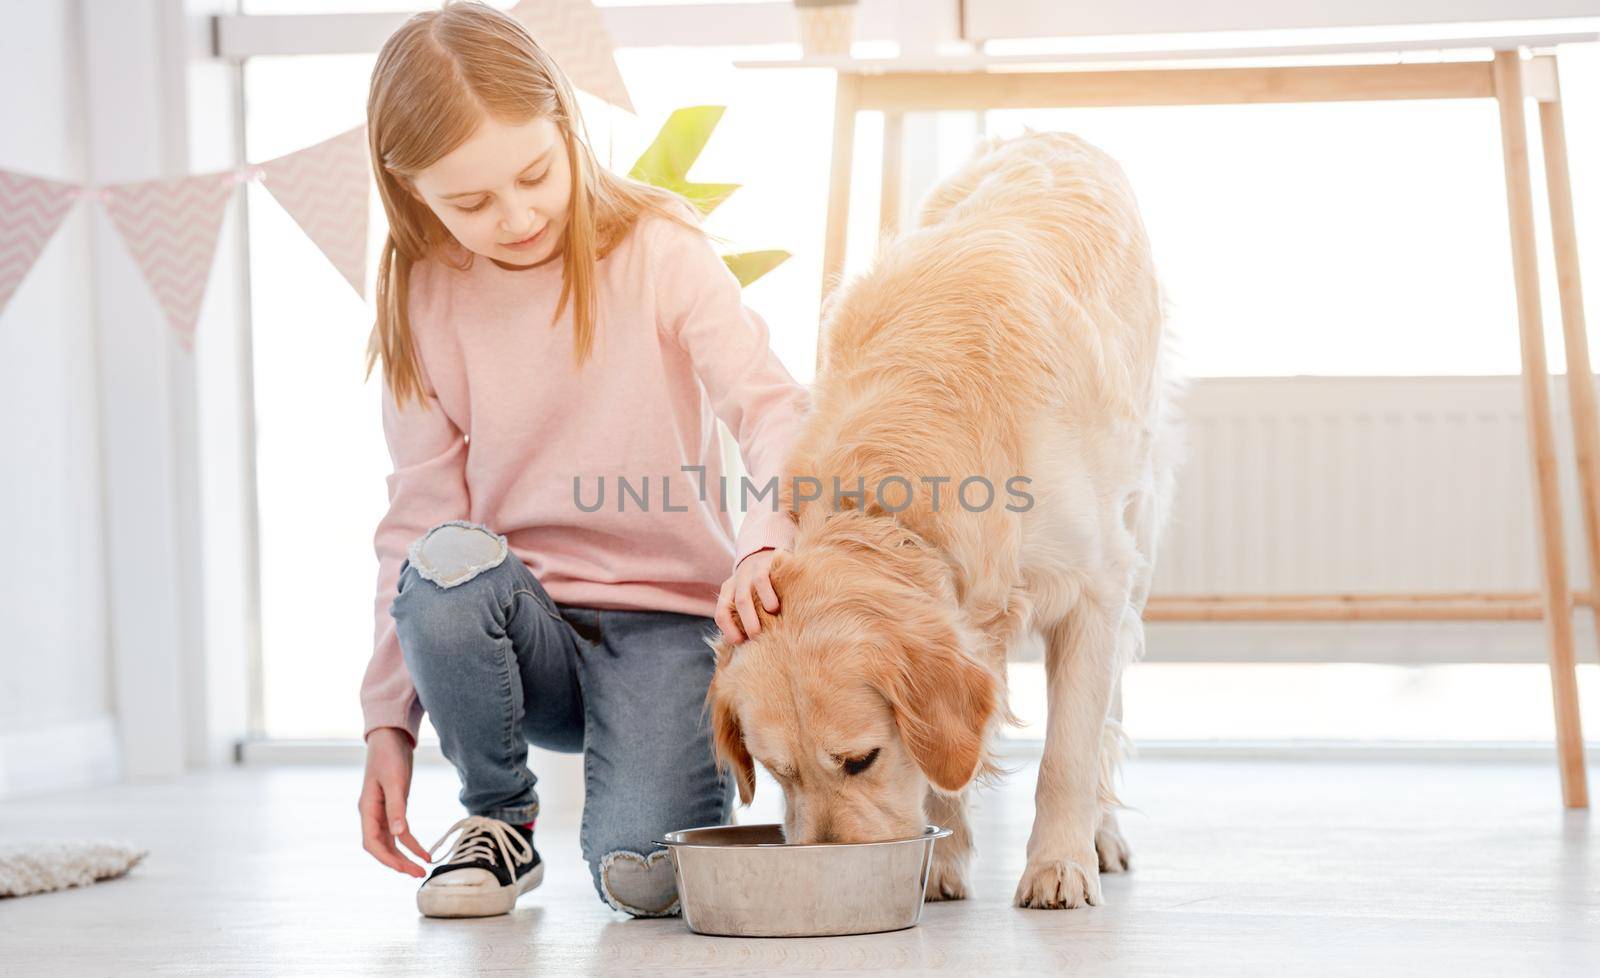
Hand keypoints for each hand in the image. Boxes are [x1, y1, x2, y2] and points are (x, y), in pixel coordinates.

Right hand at [359, 727, 430, 877]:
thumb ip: (396, 808)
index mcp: (367, 809)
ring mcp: (382, 812)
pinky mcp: (394, 807)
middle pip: (381, 847)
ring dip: (405, 856)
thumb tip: (399, 834)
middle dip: (398, 863)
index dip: (386, 859)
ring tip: (423, 869)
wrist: (391, 737)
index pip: (372, 843)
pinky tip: (425, 852)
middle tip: (418, 874)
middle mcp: (372, 814)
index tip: (403, 869)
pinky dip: (411, 843)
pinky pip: (400, 832)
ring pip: (391, 842)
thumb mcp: (395, 781)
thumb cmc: (389, 756)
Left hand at [716, 547, 781, 643]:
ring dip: (757, 609)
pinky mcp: (766, 564)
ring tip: (770, 619)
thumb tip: (746, 648)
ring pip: (747, 592)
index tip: (740, 643)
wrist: (769, 554)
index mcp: (728, 592)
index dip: (728, 631)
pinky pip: (763, 578)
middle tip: (756, 637)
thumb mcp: (748, 599)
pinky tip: (777, 607)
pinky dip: (768, 595)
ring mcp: (751, 572)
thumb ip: (743, 617)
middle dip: (746, 622)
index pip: (721, 613)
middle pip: (737, 604)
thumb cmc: (759, 588)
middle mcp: (737, 581)